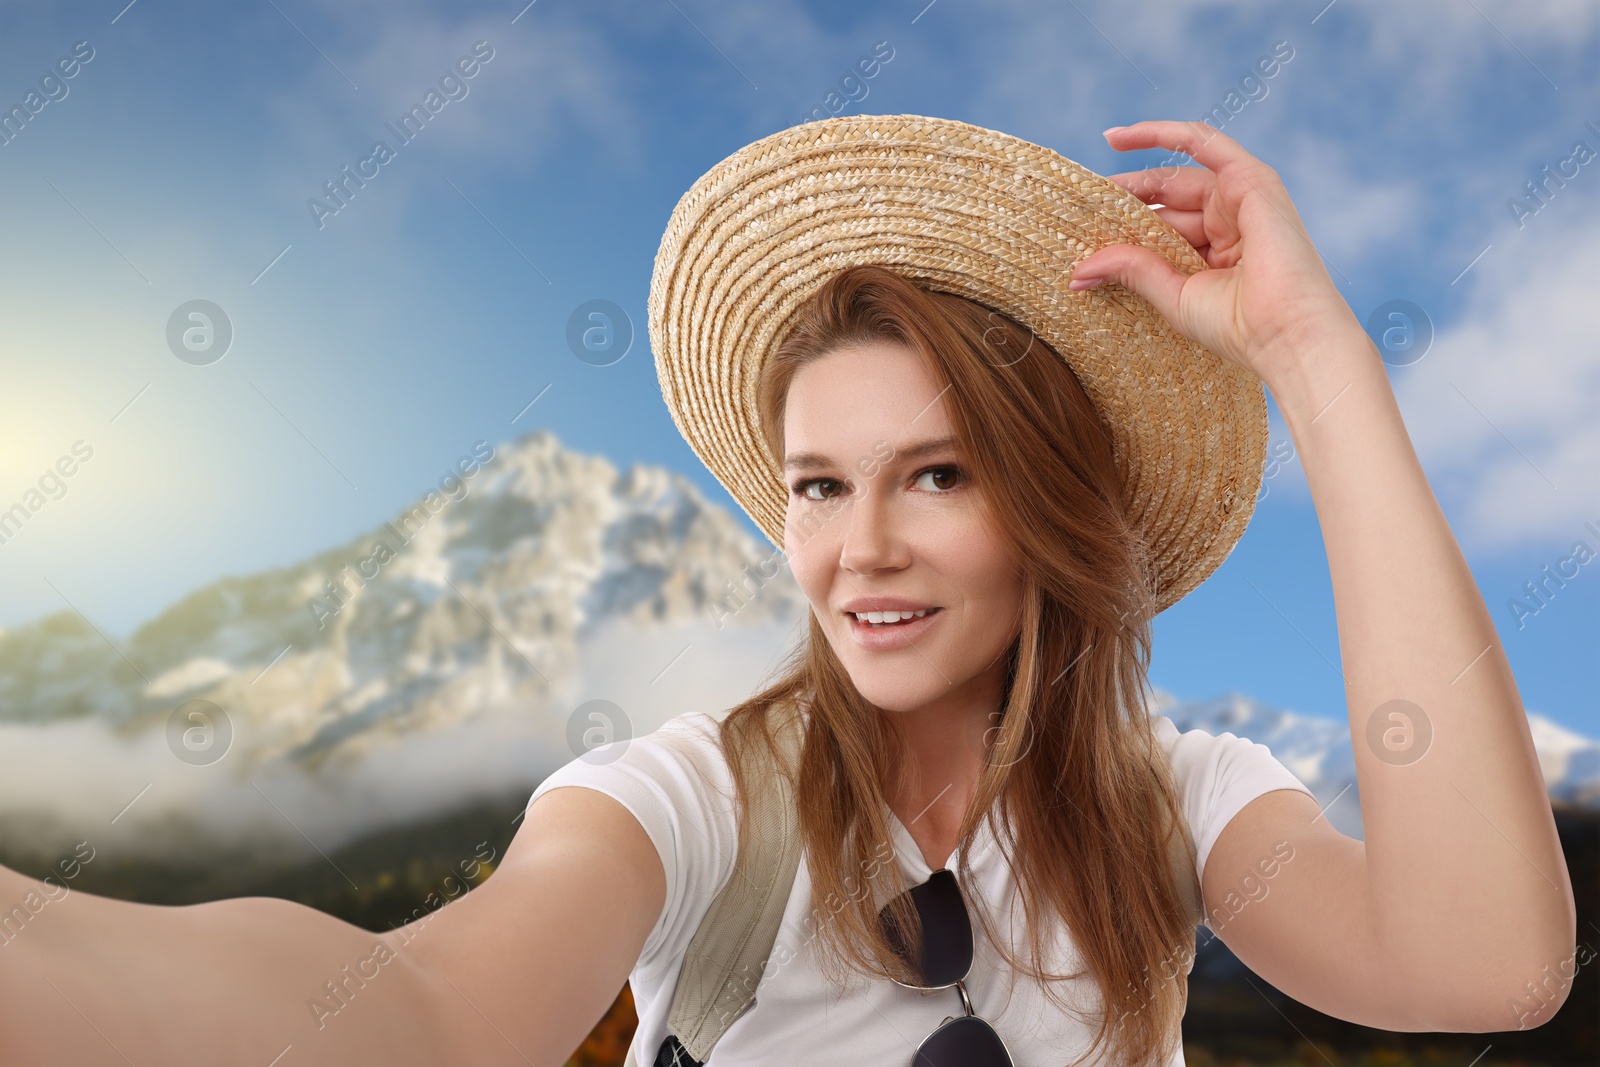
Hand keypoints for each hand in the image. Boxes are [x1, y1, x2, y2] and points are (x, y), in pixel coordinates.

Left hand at [1068, 120, 1367, 387]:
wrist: (1285, 334)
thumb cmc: (1238, 328)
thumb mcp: (1172, 295)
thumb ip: (1132, 271)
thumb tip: (1078, 271)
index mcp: (1215, 251)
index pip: (1163, 226)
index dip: (1126, 225)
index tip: (1082, 232)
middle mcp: (1229, 222)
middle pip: (1166, 200)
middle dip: (1124, 201)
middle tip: (1082, 208)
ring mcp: (1241, 198)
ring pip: (1176, 177)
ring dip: (1134, 180)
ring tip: (1093, 189)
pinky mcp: (1251, 179)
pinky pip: (1203, 142)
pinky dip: (1164, 132)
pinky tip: (1119, 137)